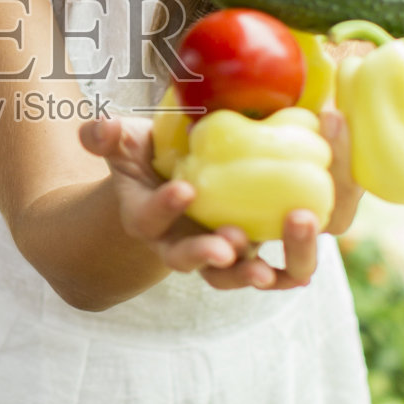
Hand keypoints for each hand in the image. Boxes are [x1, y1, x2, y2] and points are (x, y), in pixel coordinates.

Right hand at [78, 108, 362, 292]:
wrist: (176, 179)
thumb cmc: (151, 156)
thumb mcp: (127, 141)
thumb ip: (106, 135)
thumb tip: (101, 128)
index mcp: (145, 216)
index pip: (148, 218)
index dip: (164, 207)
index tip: (184, 188)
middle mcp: (177, 242)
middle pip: (186, 260)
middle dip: (204, 255)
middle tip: (226, 246)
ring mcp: (216, 250)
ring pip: (229, 275)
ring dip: (247, 272)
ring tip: (265, 269)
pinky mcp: (249, 252)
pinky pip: (269, 271)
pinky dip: (285, 271)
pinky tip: (303, 268)